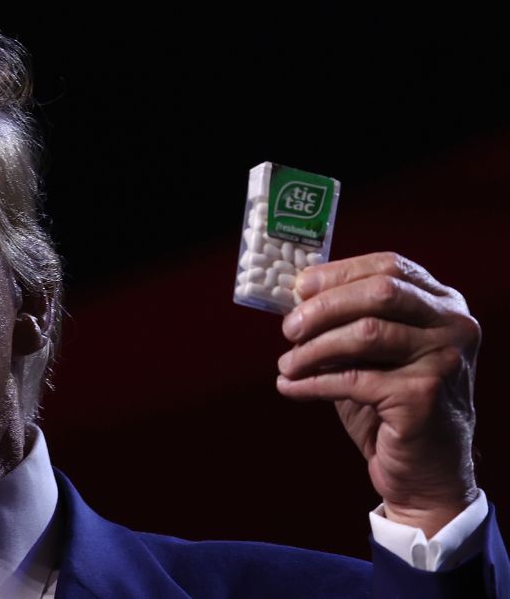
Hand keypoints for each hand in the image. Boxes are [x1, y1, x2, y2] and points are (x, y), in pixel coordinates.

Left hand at [276, 252, 479, 536]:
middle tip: (288, 329)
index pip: (389, 267)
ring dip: (313, 349)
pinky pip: (354, 379)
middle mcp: (454, 326)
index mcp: (443, 306)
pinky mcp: (425, 395)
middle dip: (324, 308)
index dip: (339, 273)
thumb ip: (344, 325)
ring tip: (286, 365)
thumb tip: (294, 299)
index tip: (299, 287)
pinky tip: (289, 387)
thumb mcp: (369, 358)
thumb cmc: (390, 409)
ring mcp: (445, 360)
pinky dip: (313, 382)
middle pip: (380, 292)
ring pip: (366, 333)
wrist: (424, 473)